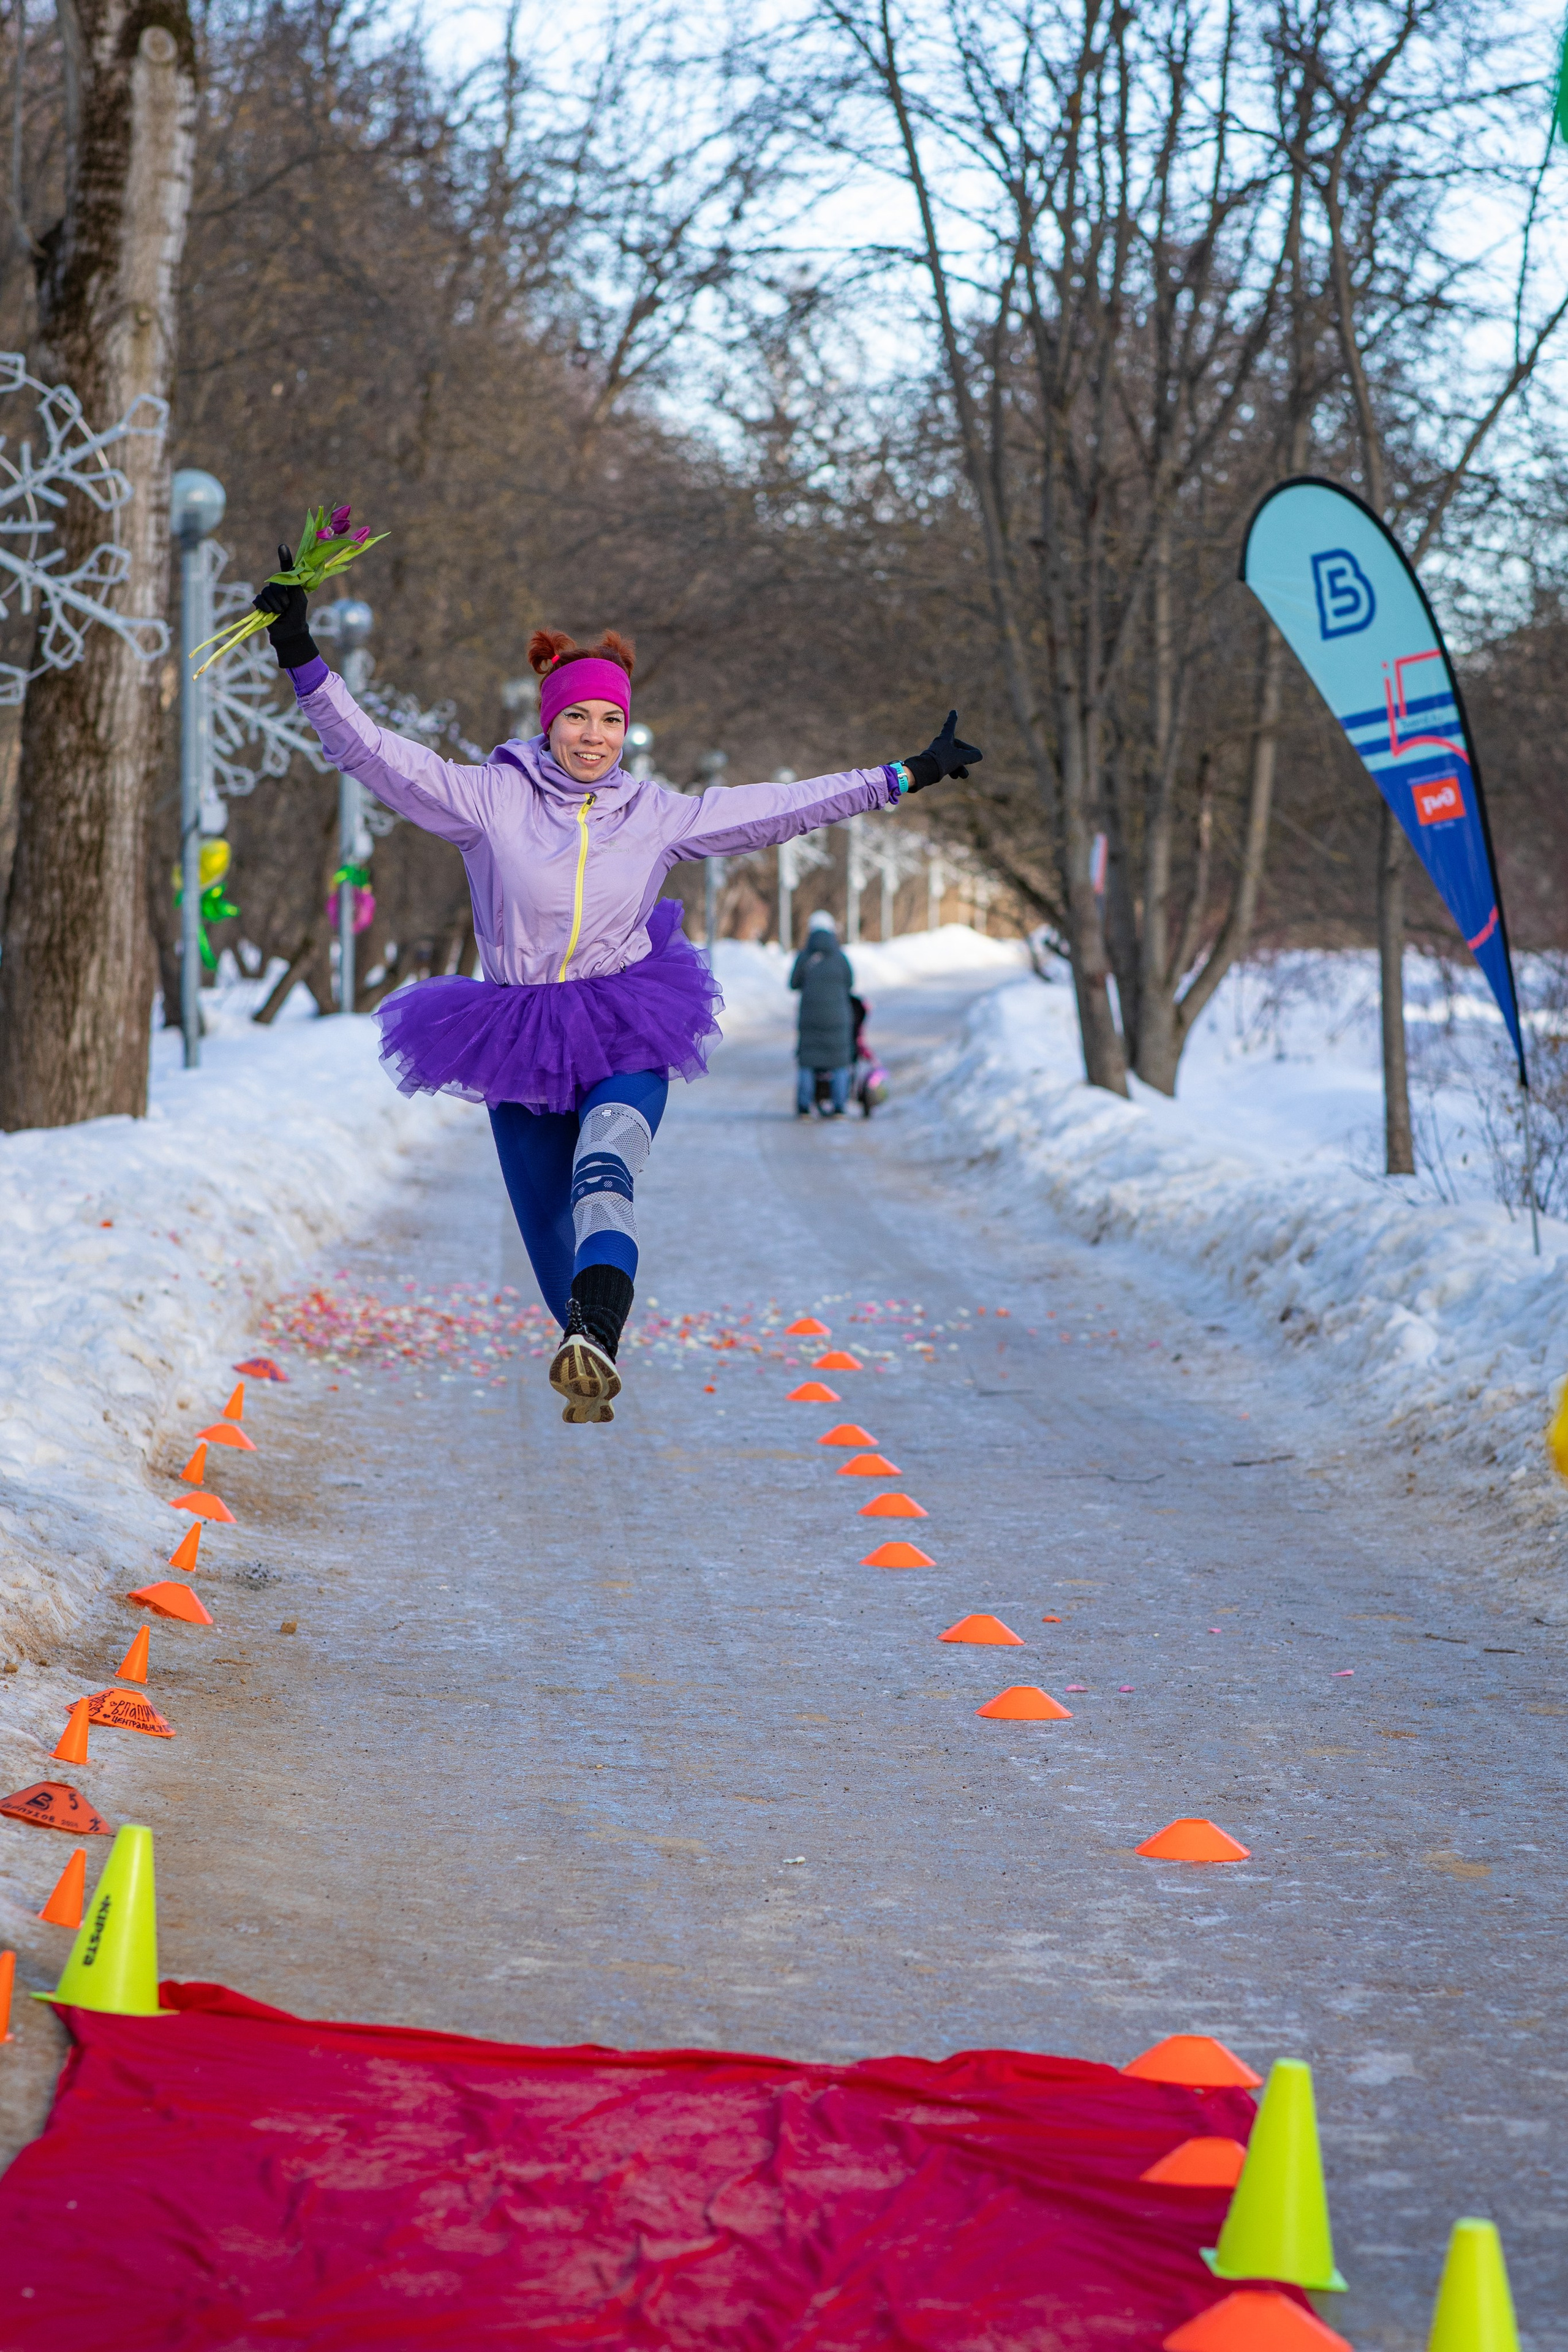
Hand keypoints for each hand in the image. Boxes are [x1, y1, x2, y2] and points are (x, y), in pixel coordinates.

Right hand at [251, 544, 317, 670]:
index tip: (283, 546)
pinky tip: (270, 613)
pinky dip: (265, 608)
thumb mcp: (298, 596)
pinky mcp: (260, 603)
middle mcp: (277, 587)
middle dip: (281, 598)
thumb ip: (294, 580)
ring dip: (275, 605)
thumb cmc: (297, 614)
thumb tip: (292, 566)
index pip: (286, 568)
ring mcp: (268, 594)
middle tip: (287, 607)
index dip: (284, 557)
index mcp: (288, 583)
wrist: (290, 631)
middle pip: (274, 584)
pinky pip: (259, 600)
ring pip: (266, 593)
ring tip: (280, 612)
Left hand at [900, 710, 982, 792]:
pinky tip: (956, 776)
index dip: (953, 718)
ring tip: (964, 775)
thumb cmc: (942, 761)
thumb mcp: (960, 757)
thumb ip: (971, 756)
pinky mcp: (935, 763)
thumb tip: (979, 755)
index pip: (950, 725)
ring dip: (960, 766)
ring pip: (953, 757)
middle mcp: (941, 744)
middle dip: (966, 755)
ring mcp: (938, 754)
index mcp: (945, 737)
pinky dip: (953, 769)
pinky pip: (947, 764)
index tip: (953, 711)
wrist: (925, 772)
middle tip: (973, 759)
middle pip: (957, 747)